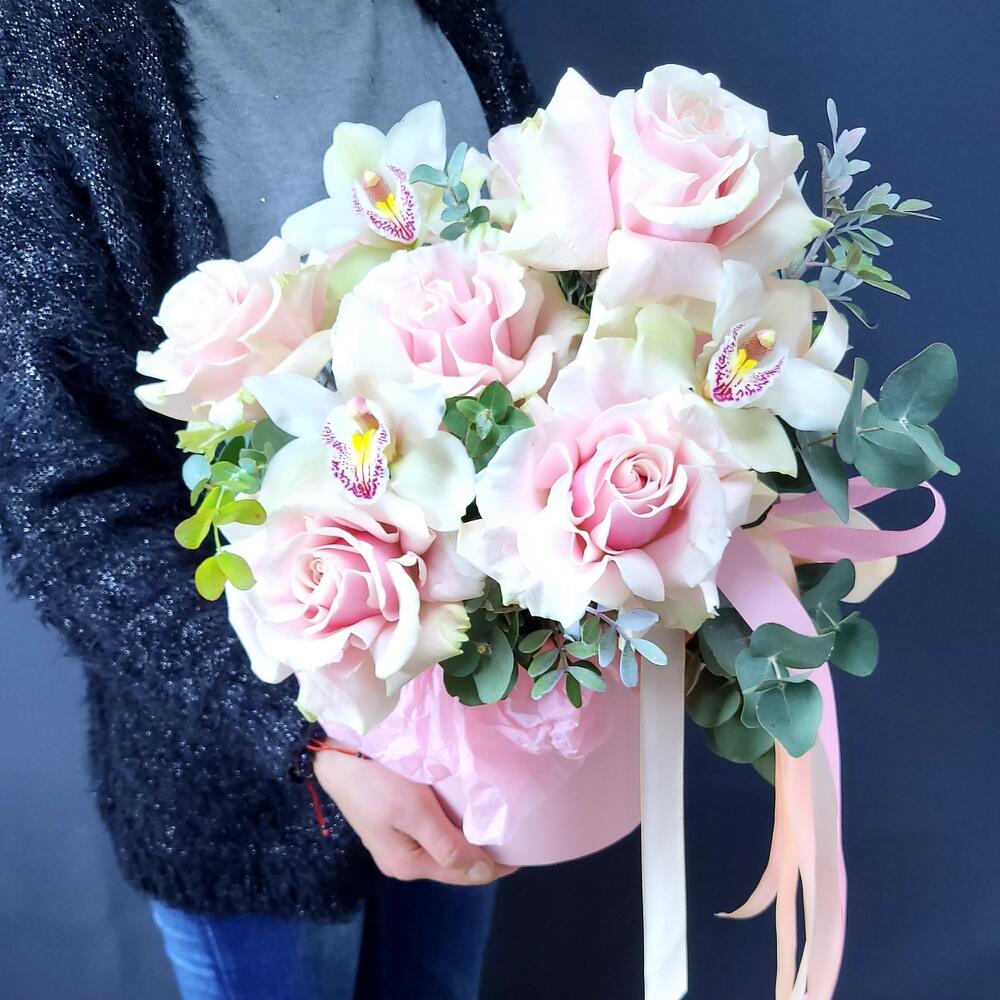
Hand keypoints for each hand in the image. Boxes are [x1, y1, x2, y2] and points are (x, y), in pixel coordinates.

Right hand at [314, 750, 516, 885]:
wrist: (333, 751)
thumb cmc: (374, 778)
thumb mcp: (414, 811)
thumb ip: (448, 845)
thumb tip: (484, 874)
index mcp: (408, 864)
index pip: (464, 874)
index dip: (497, 864)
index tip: (526, 848)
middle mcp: (403, 858)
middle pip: (455, 861)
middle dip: (485, 849)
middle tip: (516, 827)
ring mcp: (397, 839)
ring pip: (445, 843)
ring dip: (469, 833)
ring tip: (496, 816)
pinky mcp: (393, 820)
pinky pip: (433, 828)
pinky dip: (453, 820)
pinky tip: (465, 805)